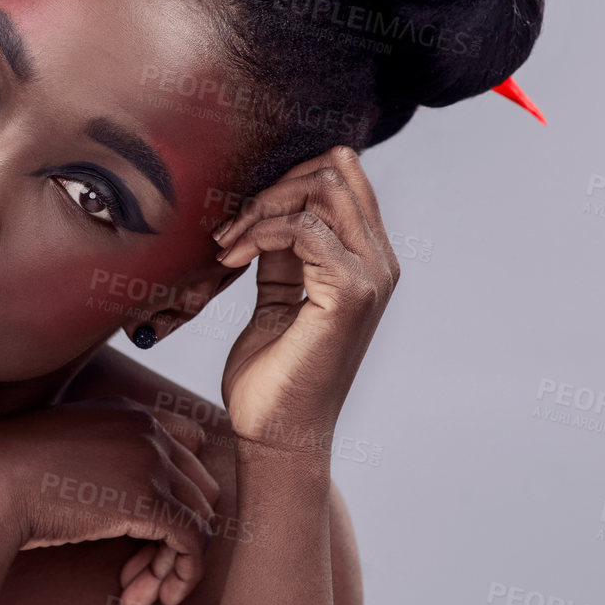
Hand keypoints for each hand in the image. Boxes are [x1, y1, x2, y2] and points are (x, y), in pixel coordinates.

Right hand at [0, 396, 220, 604]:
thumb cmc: (6, 479)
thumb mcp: (63, 455)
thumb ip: (101, 463)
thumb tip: (124, 505)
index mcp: (128, 412)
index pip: (190, 449)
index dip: (178, 494)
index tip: (148, 532)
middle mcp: (147, 428)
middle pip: (199, 489)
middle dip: (177, 535)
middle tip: (135, 575)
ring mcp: (152, 460)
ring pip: (199, 519)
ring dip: (171, 564)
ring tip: (134, 595)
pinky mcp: (149, 499)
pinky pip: (193, 543)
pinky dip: (180, 576)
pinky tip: (146, 601)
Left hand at [212, 145, 399, 452]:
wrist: (276, 433)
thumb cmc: (273, 374)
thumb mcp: (277, 297)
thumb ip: (283, 255)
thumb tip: (267, 213)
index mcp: (366, 260)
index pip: (344, 176)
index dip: (287, 178)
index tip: (240, 216)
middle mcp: (378, 263)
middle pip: (336, 171)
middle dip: (272, 187)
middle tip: (229, 228)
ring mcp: (371, 277)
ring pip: (323, 190)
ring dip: (261, 208)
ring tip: (226, 245)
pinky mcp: (350, 293)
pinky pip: (304, 228)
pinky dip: (258, 233)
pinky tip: (231, 259)